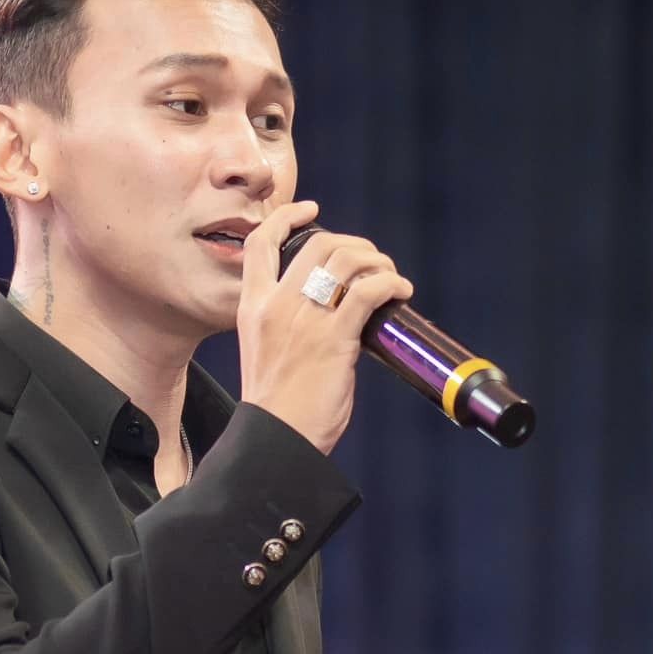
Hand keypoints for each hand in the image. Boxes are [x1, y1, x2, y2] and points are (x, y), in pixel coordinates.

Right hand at [237, 199, 413, 454]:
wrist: (274, 442)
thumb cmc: (275, 410)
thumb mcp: (264, 354)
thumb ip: (285, 326)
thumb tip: (328, 313)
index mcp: (252, 308)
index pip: (260, 243)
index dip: (288, 217)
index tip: (311, 211)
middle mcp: (275, 305)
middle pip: (318, 243)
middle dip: (353, 243)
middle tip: (370, 261)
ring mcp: (304, 319)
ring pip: (347, 258)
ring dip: (377, 261)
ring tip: (390, 278)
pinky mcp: (334, 338)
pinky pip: (369, 290)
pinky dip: (391, 283)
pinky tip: (400, 293)